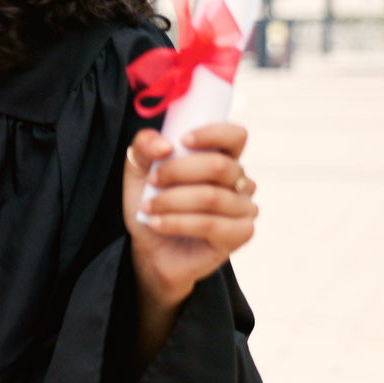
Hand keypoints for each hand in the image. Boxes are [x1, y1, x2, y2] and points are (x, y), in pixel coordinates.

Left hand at [123, 124, 257, 307]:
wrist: (150, 249)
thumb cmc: (152, 205)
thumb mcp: (139, 171)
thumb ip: (144, 147)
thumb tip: (164, 144)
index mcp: (223, 158)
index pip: (236, 136)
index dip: (212, 133)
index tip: (181, 141)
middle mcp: (240, 181)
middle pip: (219, 165)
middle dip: (177, 171)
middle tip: (152, 181)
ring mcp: (245, 208)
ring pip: (211, 196)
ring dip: (171, 201)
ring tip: (148, 208)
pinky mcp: (241, 234)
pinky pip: (210, 224)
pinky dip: (176, 222)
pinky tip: (157, 223)